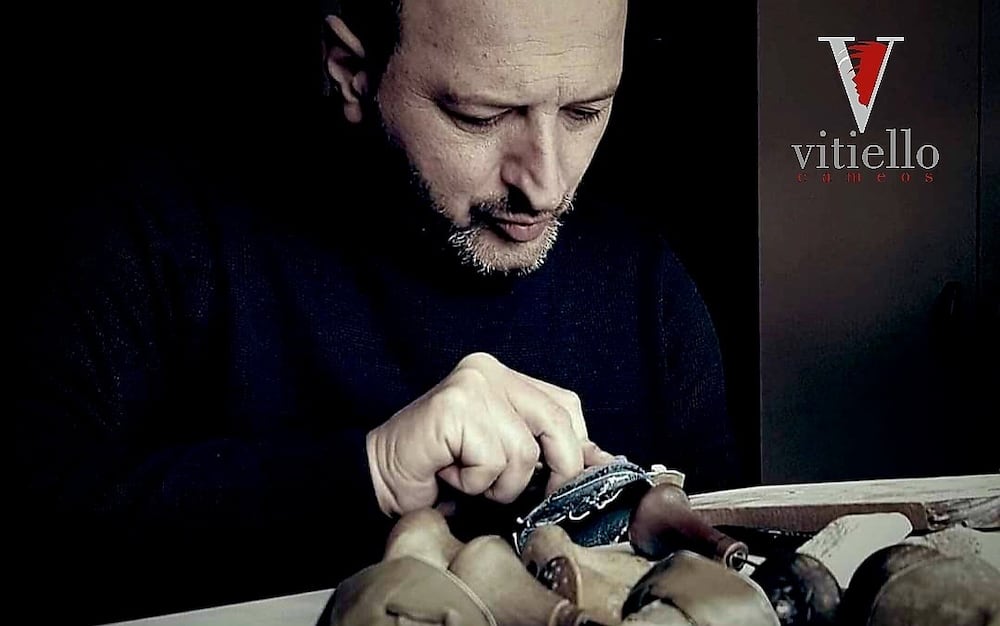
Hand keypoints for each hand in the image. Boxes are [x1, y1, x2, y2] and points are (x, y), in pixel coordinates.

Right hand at [366, 352, 615, 515]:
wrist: (380, 478)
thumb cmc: (441, 470)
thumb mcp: (504, 457)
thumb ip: (546, 451)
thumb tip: (604, 462)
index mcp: (505, 377)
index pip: (566, 405)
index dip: (576, 447)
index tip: (568, 479)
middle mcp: (490, 370)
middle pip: (557, 422)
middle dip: (551, 469)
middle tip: (518, 492)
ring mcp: (472, 384)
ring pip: (523, 451)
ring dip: (497, 482)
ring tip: (466, 476)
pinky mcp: (455, 406)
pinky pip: (492, 459)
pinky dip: (474, 481)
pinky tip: (449, 472)